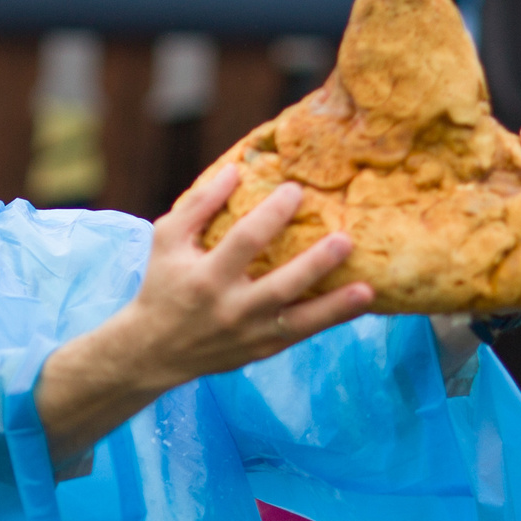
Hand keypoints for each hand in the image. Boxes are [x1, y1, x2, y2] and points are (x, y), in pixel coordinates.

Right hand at [35, 167, 372, 460]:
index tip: (297, 190)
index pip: (245, 242)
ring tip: (367, 290)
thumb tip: (237, 170)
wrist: (153, 351)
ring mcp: (248, 335)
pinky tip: (358, 304)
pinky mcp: (261, 351)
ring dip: (334, 307)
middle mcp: (230, 310)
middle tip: (345, 240)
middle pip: (279, 287)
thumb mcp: (167, 239)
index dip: (272, 215)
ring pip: (298, 322)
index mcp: (206, 278)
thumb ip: (199, 205)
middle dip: (313, 265)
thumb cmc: (162, 285)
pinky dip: (329, 321)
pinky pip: (300, 335)